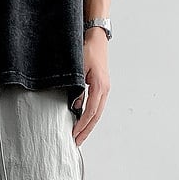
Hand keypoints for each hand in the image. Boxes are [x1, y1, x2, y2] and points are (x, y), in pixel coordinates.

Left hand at [71, 27, 110, 145]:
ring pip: (97, 113)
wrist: (96, 37)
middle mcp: (105, 89)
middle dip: (86, 130)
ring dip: (88, 126)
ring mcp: (104, 89)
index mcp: (100, 86)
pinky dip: (90, 116)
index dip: (82, 124)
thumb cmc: (87, 49)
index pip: (91, 111)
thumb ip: (77, 88)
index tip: (74, 134)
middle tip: (76, 142)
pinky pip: (96, 106)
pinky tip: (83, 122)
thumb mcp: (79, 68)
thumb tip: (75, 106)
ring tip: (79, 136)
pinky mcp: (101, 87)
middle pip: (96, 116)